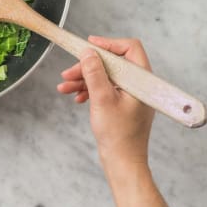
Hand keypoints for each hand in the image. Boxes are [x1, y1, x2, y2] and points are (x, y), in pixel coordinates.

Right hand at [57, 36, 154, 168]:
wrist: (123, 162)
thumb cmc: (118, 135)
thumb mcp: (102, 99)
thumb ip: (95, 73)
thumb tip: (88, 52)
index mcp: (142, 80)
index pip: (129, 48)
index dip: (108, 44)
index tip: (89, 45)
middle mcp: (139, 85)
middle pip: (112, 63)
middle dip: (88, 66)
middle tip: (69, 72)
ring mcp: (131, 95)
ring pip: (106, 76)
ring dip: (84, 79)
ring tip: (64, 86)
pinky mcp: (123, 104)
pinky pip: (105, 89)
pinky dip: (90, 90)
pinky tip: (76, 97)